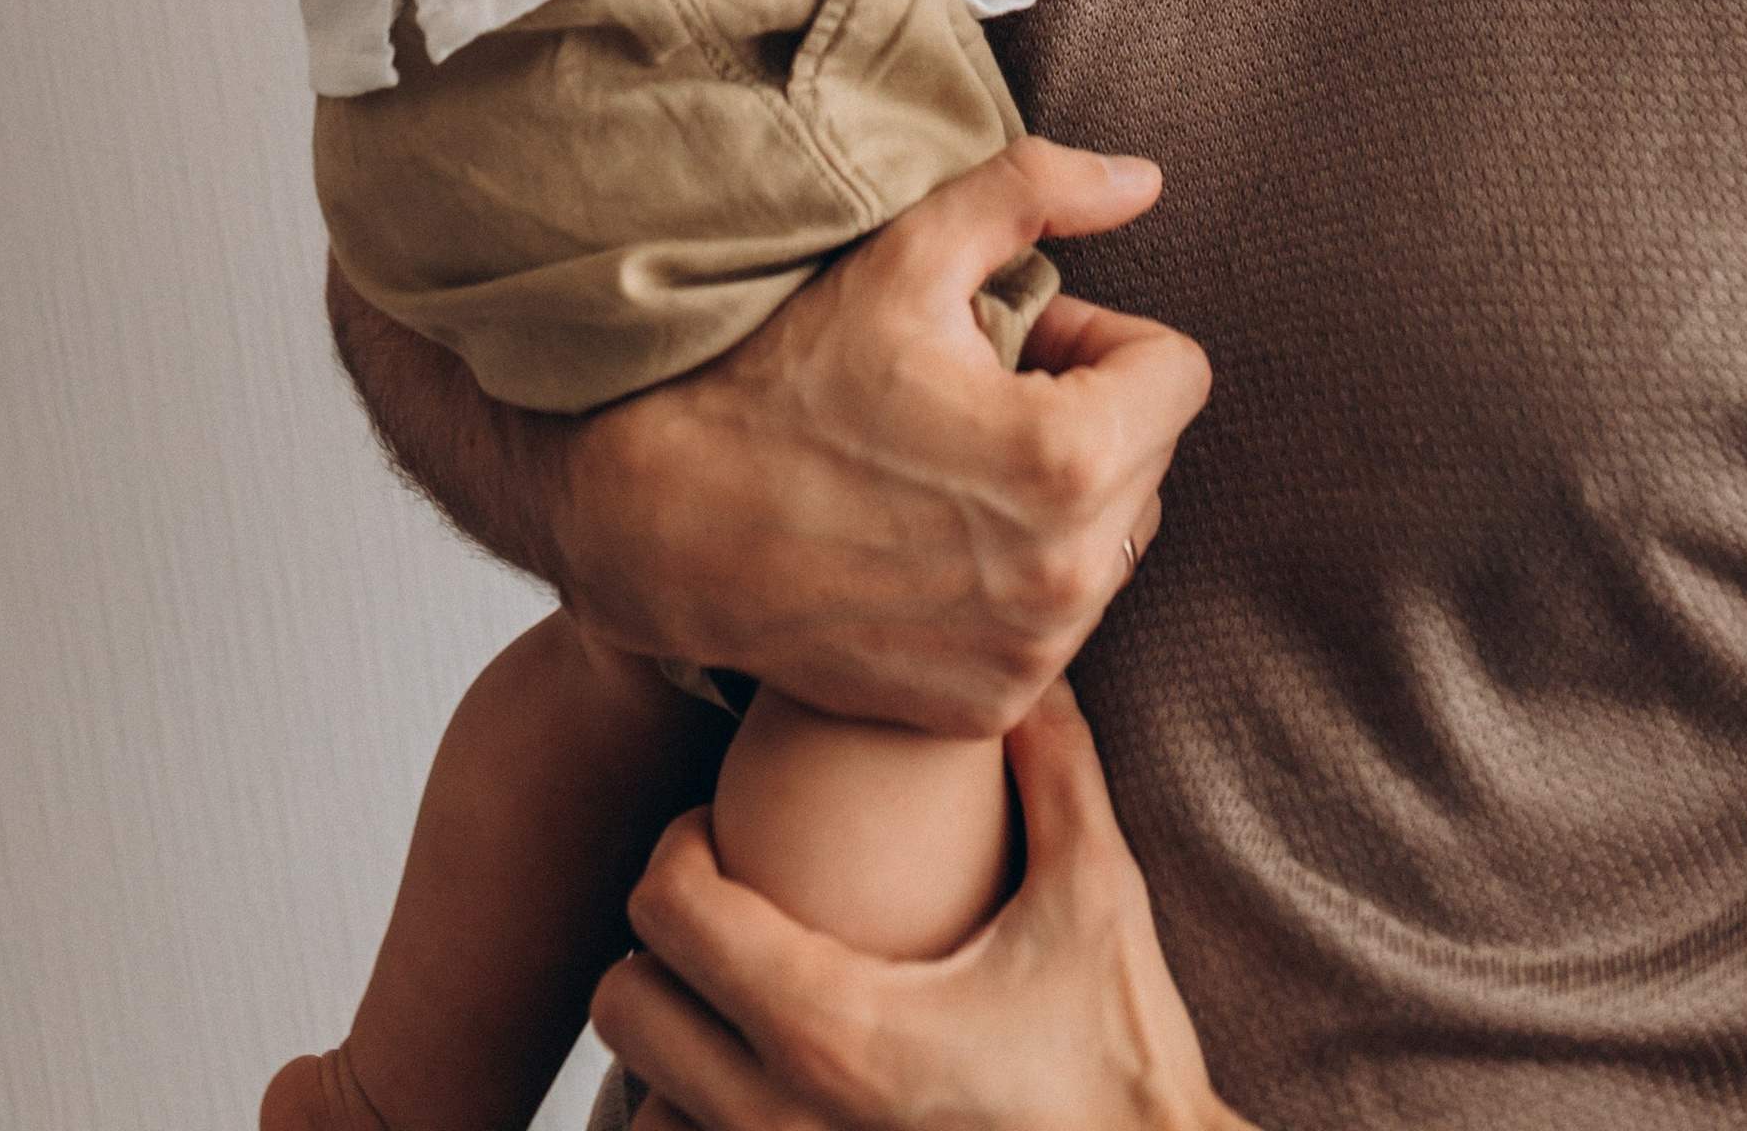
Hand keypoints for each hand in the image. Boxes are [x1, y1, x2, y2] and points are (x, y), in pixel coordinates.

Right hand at [557, 142, 1211, 733]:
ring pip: (1112, 538)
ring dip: (1059, 498)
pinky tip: (927, 540)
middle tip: (970, 397)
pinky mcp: (987, 708)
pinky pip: (1060, 620)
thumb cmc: (783, 374)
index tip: (1013, 341)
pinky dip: (1018, 577)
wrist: (664, 522)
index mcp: (1070, 457)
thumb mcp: (909, 252)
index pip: (1178, 371)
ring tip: (945, 466)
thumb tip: (1146, 178)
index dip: (1096, 337)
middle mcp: (1070, 576)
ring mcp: (1030, 655)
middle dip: (1085, 413)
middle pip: (1152, 454)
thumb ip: (1038, 191)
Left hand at [592, 682, 1250, 1130]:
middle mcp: (785, 1120)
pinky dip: (694, 1114)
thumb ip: (1057, 762)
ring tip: (732, 992)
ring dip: (669, 1040)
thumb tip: (1023, 660)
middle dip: (656, 940)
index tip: (724, 828)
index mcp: (837, 1028)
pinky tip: (759, 1076)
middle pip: (624, 1008)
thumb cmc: (1122, 1057)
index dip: (679, 848)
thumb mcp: (1098, 893)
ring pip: (642, 1101)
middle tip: (722, 900)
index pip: (668, 912)